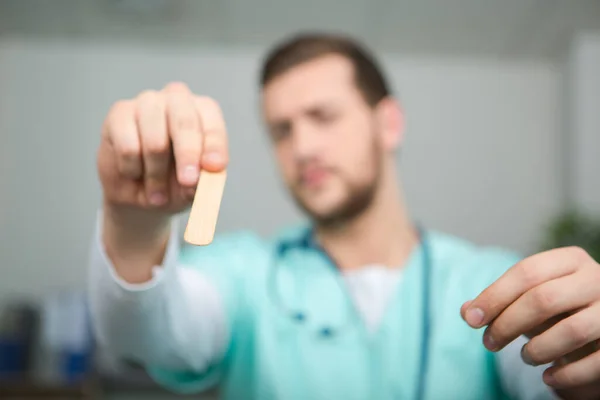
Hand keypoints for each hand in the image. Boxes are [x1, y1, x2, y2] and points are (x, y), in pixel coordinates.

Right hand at [98, 82, 228, 216]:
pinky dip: (132, 170)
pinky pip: (128, 147)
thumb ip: (200, 182)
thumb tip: (196, 181)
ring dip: (156, 174)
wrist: (139, 192)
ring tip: (157, 193)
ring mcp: (147, 102)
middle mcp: (177, 99)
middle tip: (188, 182)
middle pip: (184, 122)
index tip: (214, 167)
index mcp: (204, 113)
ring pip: (155, 141)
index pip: (212, 124)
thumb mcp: (193, 187)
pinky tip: (134, 173)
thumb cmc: (175, 182)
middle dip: (187, 155)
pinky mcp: (119, 113)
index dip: (214, 146)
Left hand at [460, 247, 599, 393]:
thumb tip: (468, 313)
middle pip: (543, 299)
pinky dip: (566, 375)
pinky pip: (595, 363)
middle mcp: (596, 279)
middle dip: (508, 324)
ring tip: (524, 358)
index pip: (526, 272)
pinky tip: (548, 378)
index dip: (494, 296)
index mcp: (570, 260)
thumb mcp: (528, 297)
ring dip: (537, 350)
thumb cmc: (559, 307)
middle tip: (489, 344)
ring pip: (571, 331)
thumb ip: (497, 301)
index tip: (471, 320)